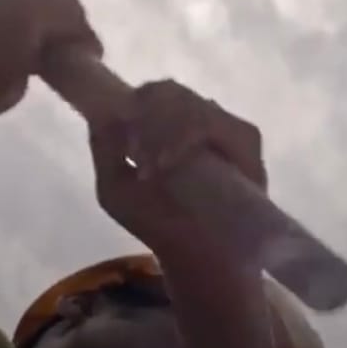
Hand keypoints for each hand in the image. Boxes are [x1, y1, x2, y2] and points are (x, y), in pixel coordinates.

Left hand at [89, 80, 266, 261]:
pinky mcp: (246, 142)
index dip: (131, 105)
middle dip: (144, 118)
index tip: (121, 140)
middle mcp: (200, 118)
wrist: (196, 257)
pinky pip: (213, 122)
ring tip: (149, 167)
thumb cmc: (158, 222)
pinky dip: (184, 137)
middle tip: (133, 155)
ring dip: (161, 131)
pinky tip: (167, 163)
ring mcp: (225, 128)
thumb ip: (103, 148)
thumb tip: (100, 110)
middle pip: (168, 90)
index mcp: (168, 123)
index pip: (152, 92)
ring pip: (190, 103)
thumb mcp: (115, 189)